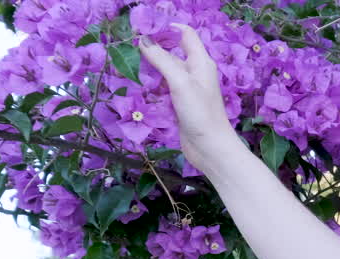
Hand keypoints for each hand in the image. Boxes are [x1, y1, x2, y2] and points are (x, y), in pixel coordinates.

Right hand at [138, 23, 235, 171]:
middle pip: (171, 52)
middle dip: (153, 49)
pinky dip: (152, 87)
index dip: (167, 28)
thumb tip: (144, 40)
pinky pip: (163, 89)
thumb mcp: (180, 82)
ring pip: (164, 72)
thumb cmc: (200, 114)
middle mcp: (194, 73)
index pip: (185, 34)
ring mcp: (187, 89)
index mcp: (200, 62)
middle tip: (129, 49)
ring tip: (129, 67)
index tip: (145, 29)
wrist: (210, 148)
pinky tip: (139, 88)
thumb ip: (162, 60)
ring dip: (150, 70)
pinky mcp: (180, 104)